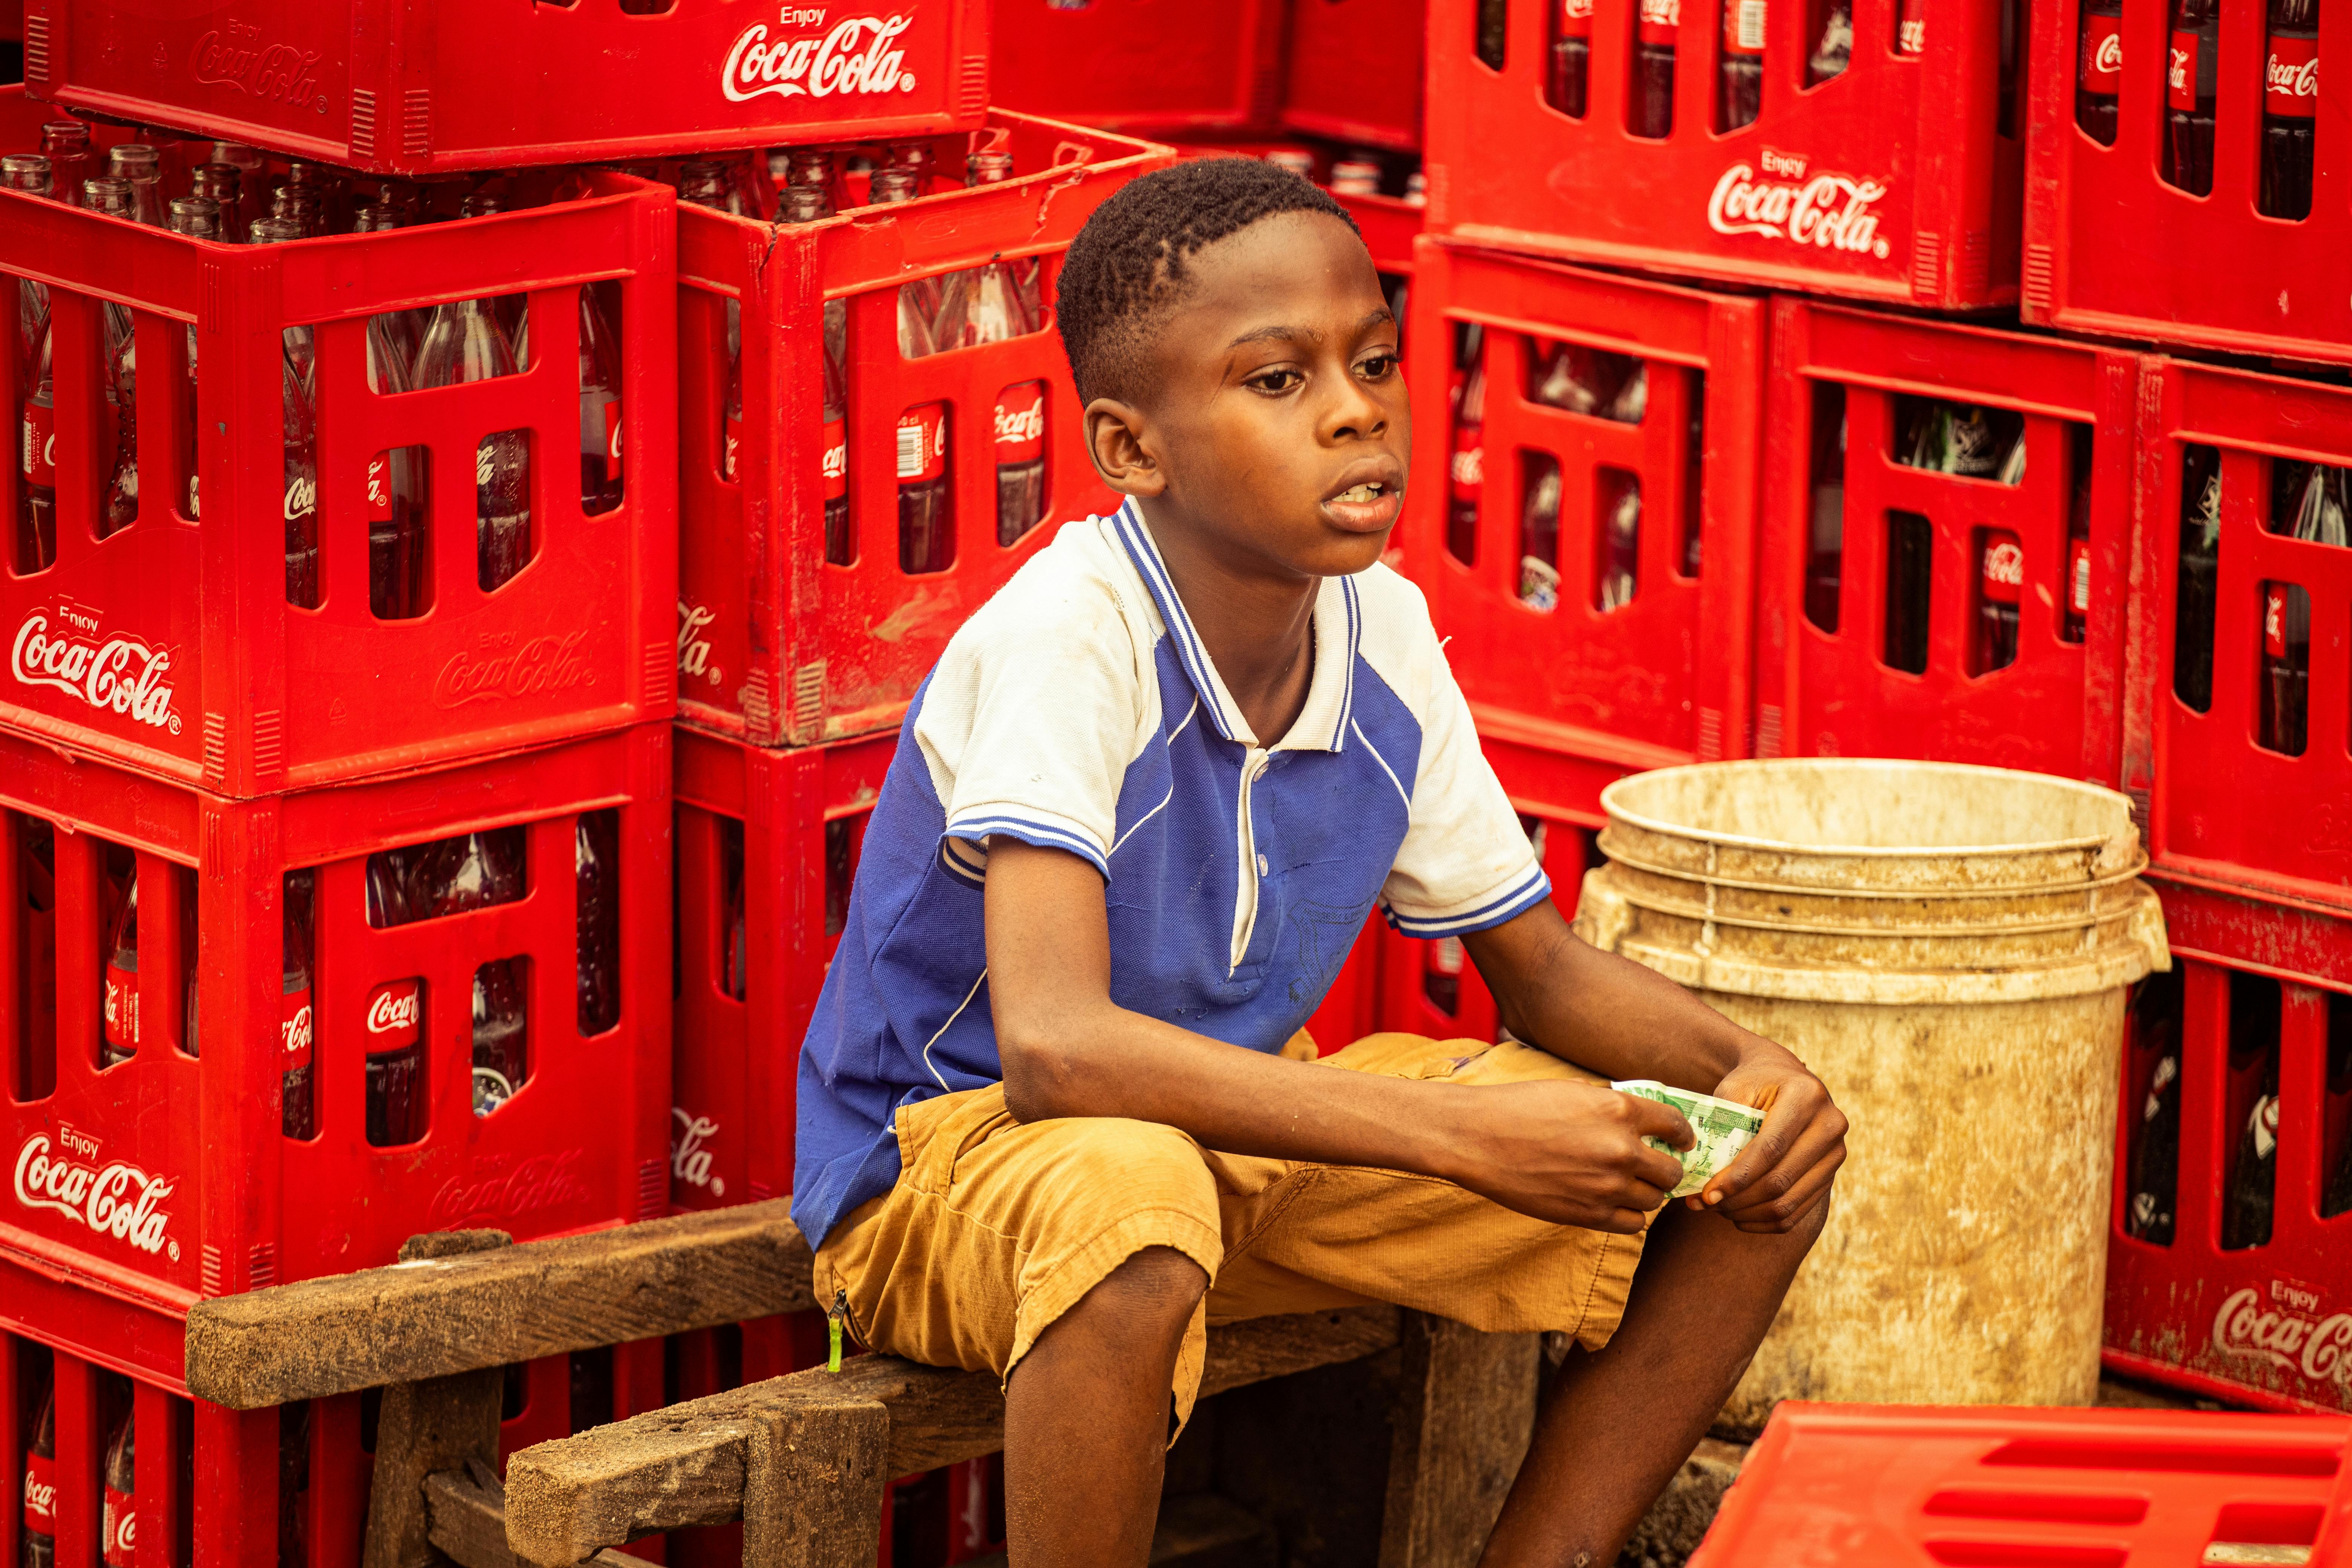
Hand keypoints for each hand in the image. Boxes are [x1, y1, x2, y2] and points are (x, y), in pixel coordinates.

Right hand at [1439, 1080, 1693, 1233]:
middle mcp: (1621, 1149)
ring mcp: (1606, 1186)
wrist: (1477, 1138)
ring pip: (1654, 1201)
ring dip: (1645, 1194)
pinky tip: (1612, 1204)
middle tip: (1652, 1168)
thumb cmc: (1518, 1108)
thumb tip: (1640, 1121)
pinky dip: (1628, 1216)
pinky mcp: (1588, 1215)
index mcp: (1619, 1110)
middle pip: (1671, 1171)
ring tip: (1626, 1186)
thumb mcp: (1573, 1092)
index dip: (1682, 1135)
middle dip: (1664, 1169)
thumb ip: (1612, 1107)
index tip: (1679, 1142)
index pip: (1675, 1125)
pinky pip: (1632, 1224)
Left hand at [1691, 1044, 1845, 1232]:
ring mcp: (1835, 1153)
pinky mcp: (1831, 1176)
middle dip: (1737, 1199)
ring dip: (1747, 1213)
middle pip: (1780, 1179)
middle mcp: (1830, 1125)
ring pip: (1788, 1202)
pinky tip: (1738, 1216)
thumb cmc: (1754, 1083)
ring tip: (1717, 1208)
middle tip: (1704, 1204)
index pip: (1770, 1148)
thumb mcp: (1734, 1088)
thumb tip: (1700, 1174)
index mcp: (1806, 1096)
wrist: (1785, 1078)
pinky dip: (1764, 1221)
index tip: (1706, 1194)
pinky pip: (1797, 1213)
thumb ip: (1721, 1125)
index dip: (1737, 1176)